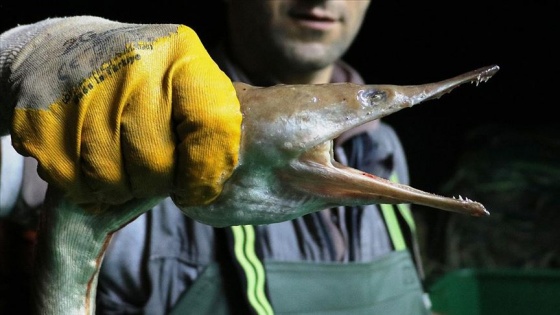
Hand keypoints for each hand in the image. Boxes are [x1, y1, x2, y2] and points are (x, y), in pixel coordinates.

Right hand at [6, 17, 241, 206]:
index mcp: (180, 57)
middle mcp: (132, 69)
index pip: (212, 126)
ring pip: (112, 181)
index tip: (197, 188)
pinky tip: (91, 161)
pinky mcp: (42, 121)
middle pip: (156, 164)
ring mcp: (83, 93)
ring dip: (122, 187)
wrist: (60, 50)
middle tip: (153, 171)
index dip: (206, 171)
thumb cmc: (138, 78)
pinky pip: (75, 185)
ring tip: (122, 164)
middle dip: (158, 182)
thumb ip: (209, 126)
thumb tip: (205, 187)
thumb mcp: (185, 80)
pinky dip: (88, 187)